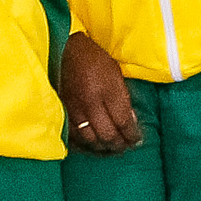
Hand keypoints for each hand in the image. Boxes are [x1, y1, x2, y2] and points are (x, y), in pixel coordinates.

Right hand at [58, 34, 140, 153]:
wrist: (64, 50)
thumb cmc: (94, 59)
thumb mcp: (115, 73)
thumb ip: (123, 98)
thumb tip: (130, 121)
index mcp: (107, 90)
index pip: (123, 122)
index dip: (132, 135)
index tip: (137, 140)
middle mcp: (91, 103)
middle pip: (108, 135)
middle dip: (120, 145)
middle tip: (126, 147)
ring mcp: (74, 110)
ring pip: (91, 140)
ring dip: (104, 148)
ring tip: (112, 149)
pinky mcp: (62, 113)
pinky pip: (74, 137)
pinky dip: (86, 145)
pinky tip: (94, 146)